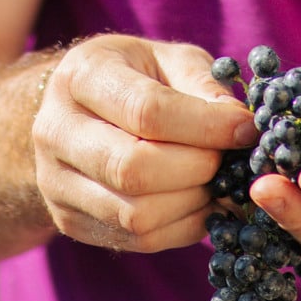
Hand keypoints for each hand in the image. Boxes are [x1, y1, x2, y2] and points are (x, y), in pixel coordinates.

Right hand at [33, 35, 255, 253]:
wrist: (77, 112)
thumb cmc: (136, 78)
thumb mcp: (169, 60)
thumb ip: (203, 84)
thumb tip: (239, 125)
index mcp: (80, 77)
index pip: (146, 111)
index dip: (206, 126)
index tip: (245, 130)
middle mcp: (55, 131)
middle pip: (134, 169)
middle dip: (199, 168)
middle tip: (230, 159)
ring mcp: (54, 182)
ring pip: (137, 214)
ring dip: (194, 202)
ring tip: (217, 181)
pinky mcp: (69, 221)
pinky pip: (139, 239)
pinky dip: (183, 226)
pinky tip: (199, 202)